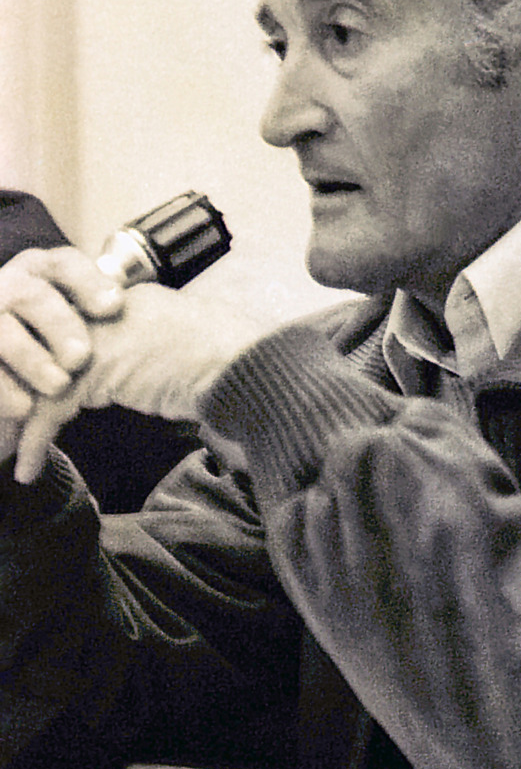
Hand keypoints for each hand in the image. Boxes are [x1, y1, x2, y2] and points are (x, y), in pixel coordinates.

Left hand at [0, 247, 263, 483]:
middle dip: (18, 390)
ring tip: (9, 452)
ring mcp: (101, 332)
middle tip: (8, 426)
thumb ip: (145, 357)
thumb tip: (138, 380)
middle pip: (40, 347)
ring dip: (18, 420)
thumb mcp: (176, 351)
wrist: (248, 366)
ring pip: (36, 376)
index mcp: (126, 299)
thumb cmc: (229, 363)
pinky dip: (35, 441)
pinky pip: (49, 407)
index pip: (64, 329)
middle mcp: (106, 308)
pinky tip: (27, 469)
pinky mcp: (99, 366)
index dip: (44, 368)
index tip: (31, 401)